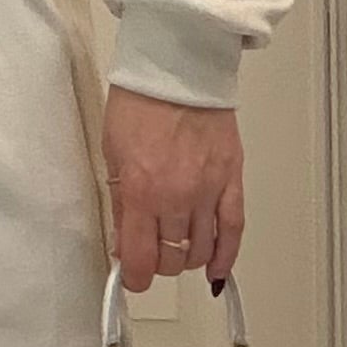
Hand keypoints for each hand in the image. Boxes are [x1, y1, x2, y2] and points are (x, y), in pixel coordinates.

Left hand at [102, 85, 244, 295]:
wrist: (178, 69)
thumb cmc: (141, 102)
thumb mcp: (113, 155)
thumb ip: (121, 203)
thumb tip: (124, 240)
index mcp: (143, 191)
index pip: (141, 259)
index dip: (134, 277)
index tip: (131, 276)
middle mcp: (178, 197)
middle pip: (171, 259)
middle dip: (157, 263)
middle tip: (150, 253)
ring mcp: (209, 190)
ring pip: (201, 250)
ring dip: (186, 258)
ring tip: (176, 250)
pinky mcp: (232, 178)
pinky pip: (233, 229)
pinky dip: (226, 255)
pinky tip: (217, 269)